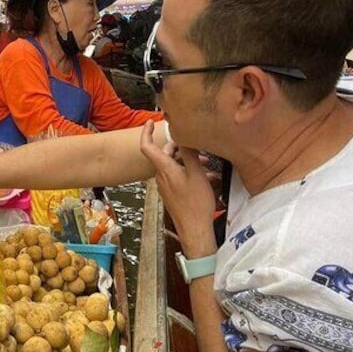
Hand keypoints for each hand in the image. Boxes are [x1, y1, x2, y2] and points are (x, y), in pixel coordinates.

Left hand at [140, 120, 216, 257]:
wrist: (195, 229)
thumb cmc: (196, 204)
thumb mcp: (197, 174)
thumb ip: (189, 154)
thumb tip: (184, 138)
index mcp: (164, 169)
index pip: (147, 147)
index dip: (146, 132)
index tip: (150, 122)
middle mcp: (161, 177)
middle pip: (165, 155)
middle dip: (180, 148)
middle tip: (197, 148)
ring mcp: (165, 186)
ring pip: (173, 166)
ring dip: (188, 161)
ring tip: (207, 164)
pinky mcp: (171, 194)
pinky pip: (177, 177)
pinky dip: (189, 173)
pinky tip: (207, 177)